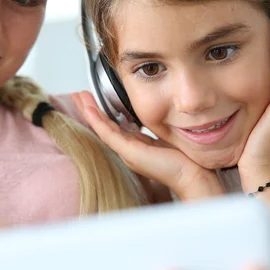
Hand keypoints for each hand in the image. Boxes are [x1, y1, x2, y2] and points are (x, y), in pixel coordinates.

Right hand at [71, 92, 223, 200]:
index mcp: (136, 146)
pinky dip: (98, 121)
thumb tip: (156, 115)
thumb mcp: (166, 137)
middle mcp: (128, 150)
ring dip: (89, 112)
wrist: (192, 174)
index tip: (91, 99)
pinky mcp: (130, 153)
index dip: (101, 113)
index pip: (113, 126)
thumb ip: (155, 129)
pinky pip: (109, 134)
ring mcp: (127, 152)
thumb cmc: (184, 160)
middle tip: (77, 95)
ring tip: (78, 97)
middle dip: (90, 109)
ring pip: (102, 129)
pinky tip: (89, 110)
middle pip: (103, 126)